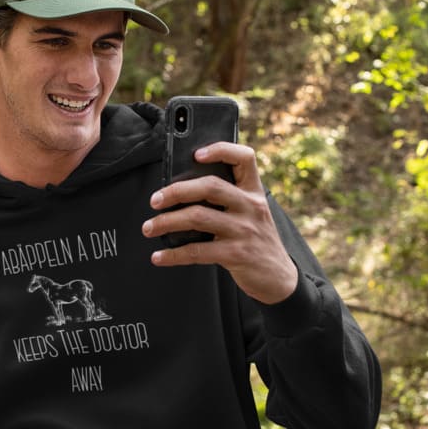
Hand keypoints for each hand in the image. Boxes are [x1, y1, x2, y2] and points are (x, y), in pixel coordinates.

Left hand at [142, 142, 297, 304]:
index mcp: (254, 192)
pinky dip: (173, 255)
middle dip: (176, 191)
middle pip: (209, 186)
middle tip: (155, 200)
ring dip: (166, 222)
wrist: (278, 278)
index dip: (220, 150)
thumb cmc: (256, 241)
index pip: (244, 158)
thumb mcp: (251, 214)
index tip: (196, 154)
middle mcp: (251, 206)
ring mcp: (244, 230)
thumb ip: (228, 200)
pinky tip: (159, 257)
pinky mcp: (236, 254)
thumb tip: (182, 193)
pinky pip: (197, 252)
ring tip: (149, 227)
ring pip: (198, 217)